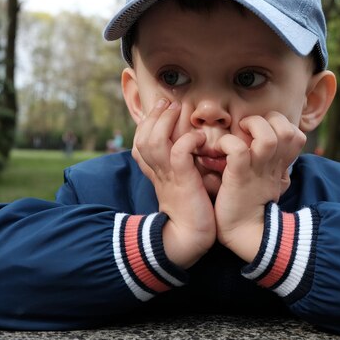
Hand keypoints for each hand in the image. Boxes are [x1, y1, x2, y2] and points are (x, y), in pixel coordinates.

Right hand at [132, 99, 215, 267]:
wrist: (191, 237)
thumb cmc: (193, 211)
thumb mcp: (182, 184)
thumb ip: (182, 167)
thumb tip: (193, 148)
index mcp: (156, 173)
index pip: (140, 143)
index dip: (147, 123)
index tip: (161, 109)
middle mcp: (157, 172)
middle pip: (142, 138)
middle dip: (154, 116)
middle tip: (168, 103)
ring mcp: (168, 176)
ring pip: (153, 141)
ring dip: (165, 122)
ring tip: (177, 110)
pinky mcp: (183, 181)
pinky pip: (178, 152)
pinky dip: (187, 140)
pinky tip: (198, 138)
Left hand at [214, 112, 305, 261]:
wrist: (243, 234)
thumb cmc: (249, 206)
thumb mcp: (269, 182)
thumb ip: (271, 164)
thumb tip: (262, 146)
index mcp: (279, 165)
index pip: (296, 135)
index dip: (280, 125)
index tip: (261, 131)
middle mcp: (273, 165)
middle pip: (288, 130)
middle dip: (268, 120)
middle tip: (248, 128)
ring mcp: (257, 171)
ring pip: (268, 137)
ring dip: (252, 127)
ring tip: (238, 133)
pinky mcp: (239, 177)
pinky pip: (239, 150)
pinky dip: (228, 143)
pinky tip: (220, 150)